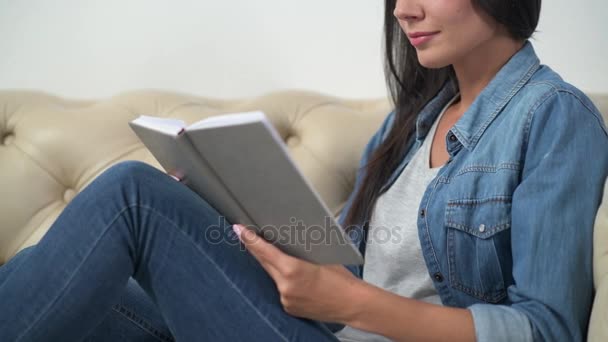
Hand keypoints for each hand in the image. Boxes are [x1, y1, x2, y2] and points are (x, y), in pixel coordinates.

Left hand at [233, 223, 361, 323]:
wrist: (352, 304)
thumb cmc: (341, 278)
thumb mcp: (321, 257)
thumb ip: (299, 253)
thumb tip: (285, 242)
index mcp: (293, 269)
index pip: (265, 251)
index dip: (250, 239)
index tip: (239, 229)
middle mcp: (285, 286)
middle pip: (264, 262)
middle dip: (255, 249)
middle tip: (245, 234)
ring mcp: (285, 299)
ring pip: (273, 277)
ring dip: (273, 266)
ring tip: (280, 257)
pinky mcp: (289, 308)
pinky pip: (281, 289)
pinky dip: (284, 282)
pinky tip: (296, 280)